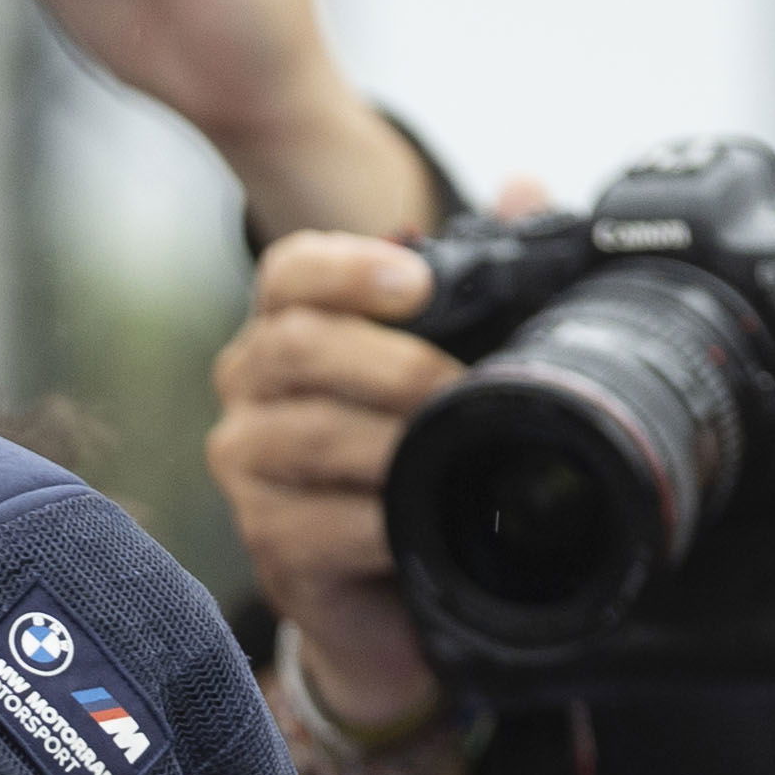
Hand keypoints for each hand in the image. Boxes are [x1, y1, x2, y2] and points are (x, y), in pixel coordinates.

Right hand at [207, 229, 452, 723]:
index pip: (288, 273)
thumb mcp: (455, 357)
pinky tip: (414, 520)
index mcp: (289, 328)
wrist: (398, 588)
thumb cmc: (420, 456)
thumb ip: (485, 272)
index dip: (346, 268)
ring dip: (387, 442)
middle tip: (457, 385)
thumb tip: (527, 187)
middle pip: (294, 347)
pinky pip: (315, 522)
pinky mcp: (266, 542)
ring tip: (448, 453)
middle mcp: (250, 392)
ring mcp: (248, 470)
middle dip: (388, 362)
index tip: (418, 281)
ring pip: (305, 435)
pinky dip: (376, 520)